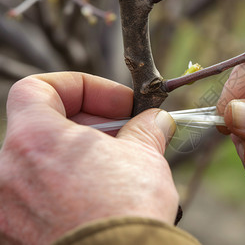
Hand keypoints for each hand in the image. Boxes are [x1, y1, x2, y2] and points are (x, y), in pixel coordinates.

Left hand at [0, 72, 177, 244]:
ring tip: (118, 167)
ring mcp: (8, 207)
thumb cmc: (127, 209)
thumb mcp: (145, 155)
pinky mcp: (16, 234)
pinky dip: (67, 185)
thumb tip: (157, 121)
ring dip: (81, 155)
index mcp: (34, 139)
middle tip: (127, 134)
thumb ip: (147, 128)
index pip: (38, 88)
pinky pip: (39, 195)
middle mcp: (8, 171)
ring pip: (43, 162)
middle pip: (44, 125)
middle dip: (90, 123)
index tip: (117, 104)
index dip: (81, 87)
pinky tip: (101, 195)